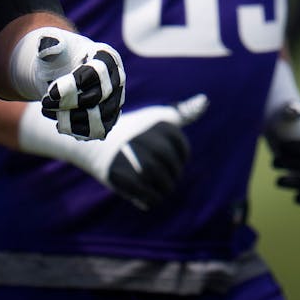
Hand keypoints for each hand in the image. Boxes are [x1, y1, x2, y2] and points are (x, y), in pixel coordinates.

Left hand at [11, 28, 125, 139]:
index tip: (49, 92)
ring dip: (71, 120)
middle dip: (68, 103)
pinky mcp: (109, 118)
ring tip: (49, 112)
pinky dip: (77, 131)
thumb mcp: (53, 43)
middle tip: (44, 102)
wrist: (65, 68)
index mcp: (106, 57)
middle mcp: (117, 79)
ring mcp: (115, 100)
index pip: (96, 73)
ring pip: (100, 118)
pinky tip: (59, 123)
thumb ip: (49, 43)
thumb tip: (46, 46)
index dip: (72, 85)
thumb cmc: (61, 54)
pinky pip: (98, 131)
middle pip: (98, 97)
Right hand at [19, 94, 207, 209]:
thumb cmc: (132, 130)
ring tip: (153, 185)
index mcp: (160, 125)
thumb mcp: (157, 117)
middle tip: (158, 175)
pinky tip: (144, 193)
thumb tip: (205, 100)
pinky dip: (151, 199)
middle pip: (174, 170)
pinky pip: (150, 197)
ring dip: (163, 190)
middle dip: (170, 177)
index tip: (164, 157)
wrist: (94, 143)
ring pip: (165, 186)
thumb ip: (183, 113)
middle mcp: (150, 140)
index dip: (177, 159)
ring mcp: (136, 159)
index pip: (182, 151)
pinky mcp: (123, 176)